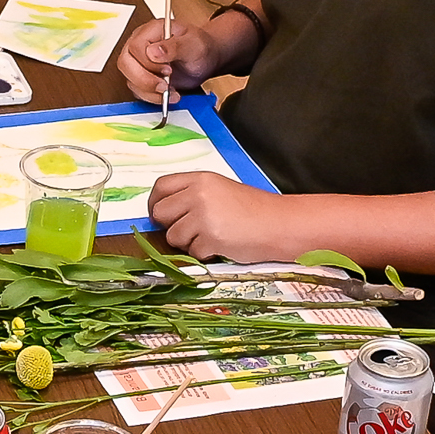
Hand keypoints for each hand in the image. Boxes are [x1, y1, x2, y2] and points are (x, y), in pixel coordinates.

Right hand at [116, 6, 258, 104]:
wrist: (206, 59)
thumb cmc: (200, 47)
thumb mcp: (192, 44)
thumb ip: (174, 46)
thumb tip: (153, 52)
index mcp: (151, 31)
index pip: (135, 47)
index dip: (148, 62)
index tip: (168, 70)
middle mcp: (141, 46)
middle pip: (126, 64)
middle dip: (144, 80)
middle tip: (165, 86)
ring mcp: (140, 63)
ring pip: (130, 80)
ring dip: (150, 92)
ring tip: (172, 93)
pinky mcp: (143, 78)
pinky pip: (138, 91)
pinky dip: (153, 97)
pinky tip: (170, 95)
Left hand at [148, 170, 286, 259]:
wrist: (279, 224)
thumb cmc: (253, 210)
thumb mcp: (220, 191)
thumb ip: (192, 196)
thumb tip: (164, 212)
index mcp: (201, 179)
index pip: (161, 187)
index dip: (155, 203)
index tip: (159, 214)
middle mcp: (198, 194)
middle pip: (160, 213)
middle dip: (170, 226)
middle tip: (190, 231)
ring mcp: (203, 216)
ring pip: (173, 237)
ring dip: (189, 243)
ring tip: (213, 236)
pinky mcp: (210, 238)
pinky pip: (192, 252)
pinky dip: (205, 254)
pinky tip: (222, 245)